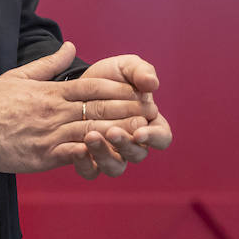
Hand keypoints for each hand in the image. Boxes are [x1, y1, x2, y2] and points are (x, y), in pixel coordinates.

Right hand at [0, 42, 152, 173]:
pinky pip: (72, 153)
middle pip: (97, 108)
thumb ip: (49, 64)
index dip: (117, 89)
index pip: (92, 87)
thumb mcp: (20, 75)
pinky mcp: (43, 155)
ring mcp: (50, 134)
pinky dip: (92, 153)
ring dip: (118, 132)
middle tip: (150, 112)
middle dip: (126, 110)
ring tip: (140, 133)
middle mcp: (54, 112)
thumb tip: (71, 46)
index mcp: (51, 92)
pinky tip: (111, 154)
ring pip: (90, 130)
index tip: (137, 90)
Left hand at [71, 53, 173, 178]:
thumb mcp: (126, 67)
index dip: (154, 137)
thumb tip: (152, 83)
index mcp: (150, 124)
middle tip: (112, 131)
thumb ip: (141, 72)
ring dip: (104, 154)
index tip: (141, 131)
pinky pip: (90, 171)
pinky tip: (76, 149)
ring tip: (90, 136)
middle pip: (137, 154)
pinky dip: (84, 163)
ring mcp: (112, 155)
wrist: (77, 85)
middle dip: (125, 144)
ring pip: (115, 167)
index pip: (162, 138)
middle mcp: (133, 144)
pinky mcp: (90, 161)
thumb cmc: (110, 77)